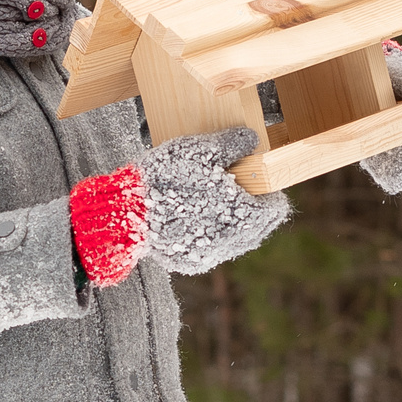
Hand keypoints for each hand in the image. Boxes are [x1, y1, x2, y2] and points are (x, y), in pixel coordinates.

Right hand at [68, 127, 289, 284]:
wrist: (124, 212)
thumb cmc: (165, 178)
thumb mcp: (202, 149)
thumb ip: (233, 144)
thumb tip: (250, 139)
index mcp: (245, 217)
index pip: (276, 209)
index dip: (269, 191)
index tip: (255, 178)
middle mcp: (232, 243)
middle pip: (259, 227)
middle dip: (252, 208)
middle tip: (234, 187)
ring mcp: (211, 256)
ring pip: (235, 240)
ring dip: (231, 222)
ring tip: (211, 200)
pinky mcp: (190, 262)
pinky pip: (211, 248)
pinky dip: (208, 233)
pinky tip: (192, 216)